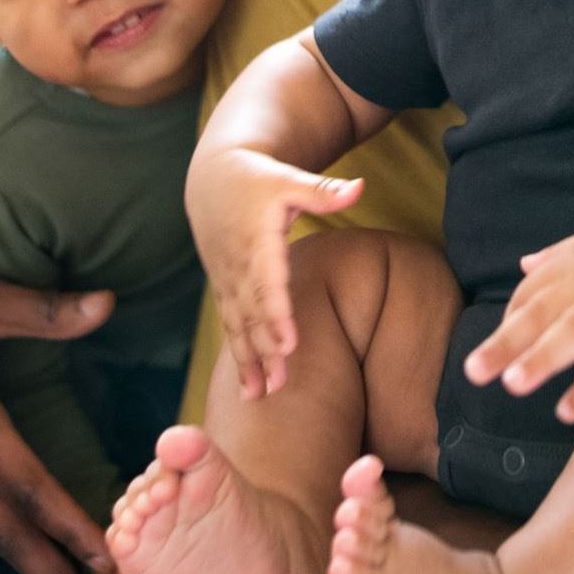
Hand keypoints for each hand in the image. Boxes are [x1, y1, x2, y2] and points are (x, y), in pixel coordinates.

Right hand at [185, 146, 361, 398]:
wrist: (213, 178)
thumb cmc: (260, 178)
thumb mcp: (290, 178)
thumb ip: (324, 190)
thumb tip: (360, 187)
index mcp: (257, 239)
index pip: (267, 282)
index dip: (277, 314)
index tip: (290, 344)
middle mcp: (239, 264)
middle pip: (252, 312)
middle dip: (265, 349)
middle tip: (281, 384)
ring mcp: (228, 279)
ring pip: (238, 325)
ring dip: (249, 361)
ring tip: (262, 395)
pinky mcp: (224, 288)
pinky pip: (230, 326)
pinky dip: (239, 356)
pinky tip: (249, 388)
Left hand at [465, 201, 573, 422]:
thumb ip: (559, 254)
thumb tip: (523, 263)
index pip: (532, 294)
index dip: (511, 321)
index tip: (494, 348)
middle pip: (541, 312)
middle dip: (505, 342)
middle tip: (473, 371)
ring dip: (542, 357)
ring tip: (512, 385)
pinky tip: (567, 410)